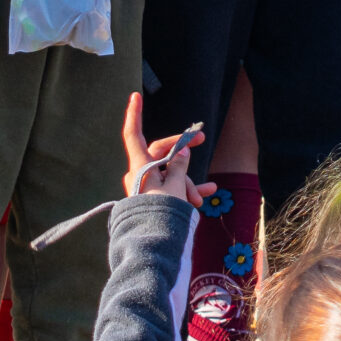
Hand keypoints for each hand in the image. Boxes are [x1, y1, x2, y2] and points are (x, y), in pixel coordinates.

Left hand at [121, 92, 211, 206]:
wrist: (153, 245)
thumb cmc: (162, 212)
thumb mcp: (175, 185)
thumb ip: (179, 165)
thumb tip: (181, 151)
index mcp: (139, 166)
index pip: (133, 134)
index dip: (133, 114)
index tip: (134, 95)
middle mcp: (140, 174)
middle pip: (161, 152)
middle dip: (183, 155)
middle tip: (202, 140)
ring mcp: (147, 187)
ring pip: (170, 173)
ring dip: (187, 181)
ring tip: (201, 198)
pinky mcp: (154, 200)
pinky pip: (172, 188)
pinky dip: (187, 189)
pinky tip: (207, 193)